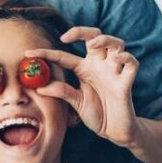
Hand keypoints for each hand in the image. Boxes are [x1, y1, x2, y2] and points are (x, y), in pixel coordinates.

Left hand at [25, 27, 139, 147]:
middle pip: (95, 37)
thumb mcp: (75, 102)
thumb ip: (61, 92)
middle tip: (66, 37)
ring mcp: (114, 72)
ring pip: (116, 44)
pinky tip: (118, 58)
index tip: (29, 54)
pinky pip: (132, 63)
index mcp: (84, 69)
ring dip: (107, 39)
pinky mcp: (126, 82)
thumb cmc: (96, 114)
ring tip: (94, 44)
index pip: (64, 56)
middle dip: (82, 31)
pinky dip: (127, 58)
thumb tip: (39, 87)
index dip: (46, 53)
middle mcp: (99, 65)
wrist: (114, 131)